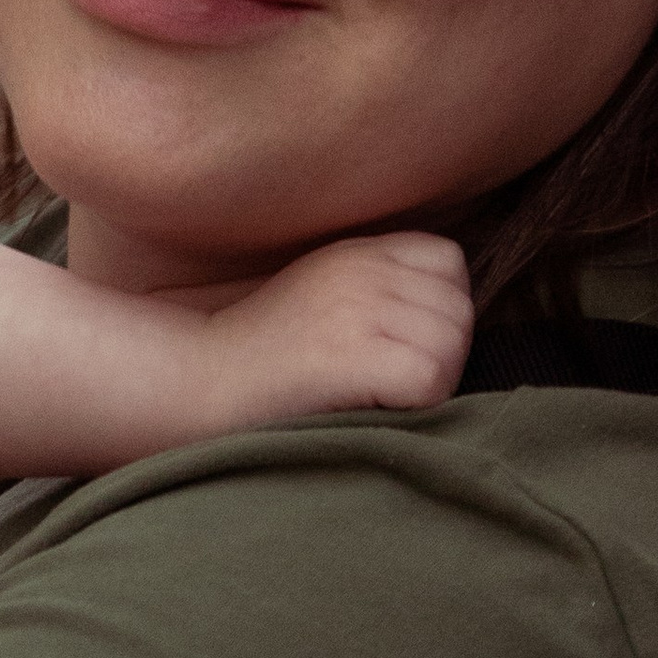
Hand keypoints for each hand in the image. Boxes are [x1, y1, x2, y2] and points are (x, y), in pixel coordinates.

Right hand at [201, 231, 474, 426]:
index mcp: (358, 251)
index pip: (449, 263)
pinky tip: (372, 407)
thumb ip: (377, 289)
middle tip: (387, 383)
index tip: (398, 343)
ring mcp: (358, 309)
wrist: (198, 385)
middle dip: (440, 354)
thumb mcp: (321, 295)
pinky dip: (417, 406)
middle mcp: (362, 270)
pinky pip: (432, 379)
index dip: (438, 309)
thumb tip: (451, 322)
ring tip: (376, 396)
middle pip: (459, 310)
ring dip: (430, 384)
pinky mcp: (353, 355)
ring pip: (452, 348)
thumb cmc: (261, 359)